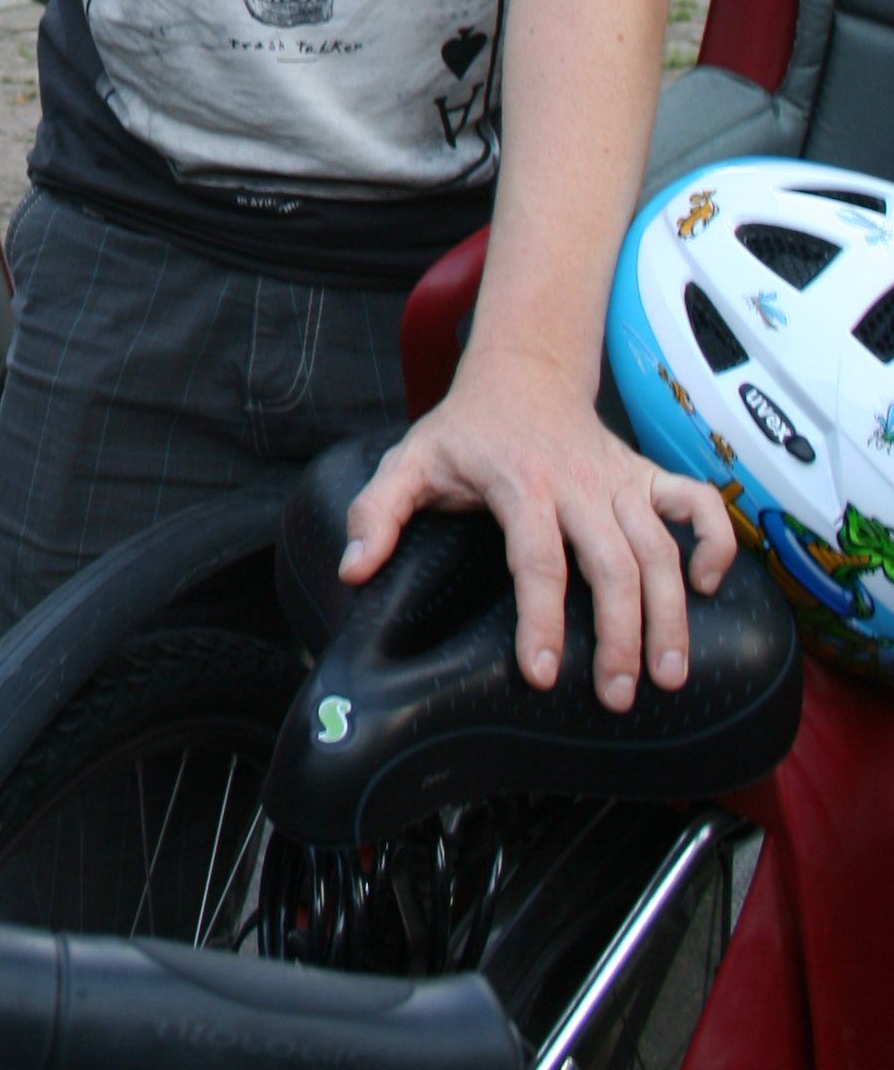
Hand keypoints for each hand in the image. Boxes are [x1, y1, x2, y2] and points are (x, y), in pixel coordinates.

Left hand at [341, 345, 736, 710]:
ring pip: (661, 546)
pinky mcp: (648, 475)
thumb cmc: (465, 430)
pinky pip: (699, 503)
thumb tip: (353, 569)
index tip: (542, 676)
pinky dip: (717, 541)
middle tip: (620, 696)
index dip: (541, 620)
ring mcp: (620, 478)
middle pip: (613, 563)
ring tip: (670, 674)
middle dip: (622, 635)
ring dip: (671, 612)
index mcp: (520, 482)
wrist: (521, 372)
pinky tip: (708, 587)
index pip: (536, 559)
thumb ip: (375, 512)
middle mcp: (579, 481)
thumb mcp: (410, 461)